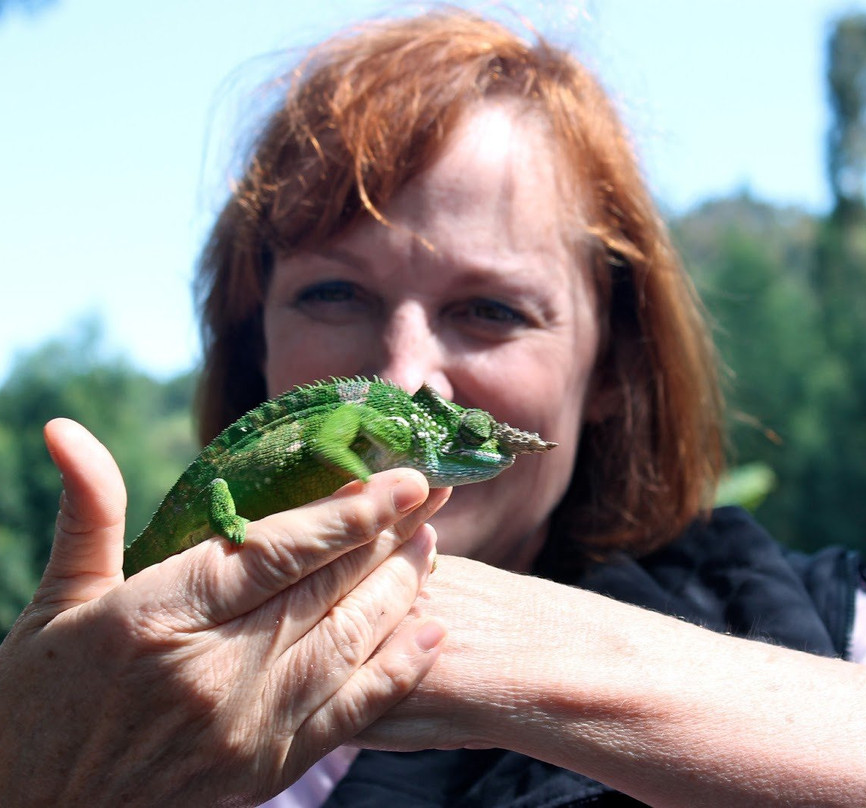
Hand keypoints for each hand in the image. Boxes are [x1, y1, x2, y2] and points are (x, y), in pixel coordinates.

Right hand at [0, 418, 448, 806]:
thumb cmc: (33, 703)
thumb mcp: (54, 603)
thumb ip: (88, 512)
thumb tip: (67, 428)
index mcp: (160, 615)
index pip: (279, 551)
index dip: (349, 510)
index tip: (402, 476)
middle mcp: (213, 671)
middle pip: (325, 589)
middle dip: (388, 534)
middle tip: (435, 491)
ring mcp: (244, 727)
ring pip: (347, 643)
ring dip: (399, 590)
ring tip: (431, 544)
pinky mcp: (263, 770)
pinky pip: (348, 715)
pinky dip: (395, 673)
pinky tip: (430, 634)